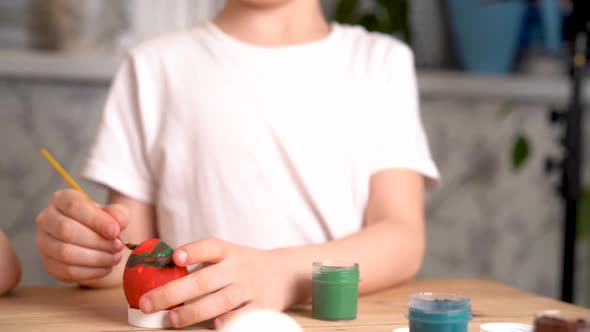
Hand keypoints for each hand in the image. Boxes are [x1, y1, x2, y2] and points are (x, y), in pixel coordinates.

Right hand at [35, 189, 127, 282]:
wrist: (94, 240)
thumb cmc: (102, 222)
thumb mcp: (113, 212)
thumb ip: (118, 214)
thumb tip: (119, 223)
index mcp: (62, 199)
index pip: (74, 206)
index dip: (96, 219)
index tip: (115, 230)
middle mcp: (47, 219)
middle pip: (66, 230)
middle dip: (97, 241)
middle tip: (118, 246)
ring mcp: (44, 243)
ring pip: (65, 253)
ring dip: (96, 258)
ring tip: (115, 257)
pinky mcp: (49, 264)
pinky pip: (68, 271)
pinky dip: (92, 271)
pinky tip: (107, 267)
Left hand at [137, 238, 296, 328]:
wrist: (282, 274)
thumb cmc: (241, 266)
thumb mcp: (225, 256)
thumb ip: (198, 263)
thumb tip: (154, 275)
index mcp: (226, 253)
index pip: (210, 247)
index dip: (193, 251)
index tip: (176, 257)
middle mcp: (237, 269)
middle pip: (204, 280)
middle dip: (173, 292)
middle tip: (149, 303)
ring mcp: (248, 289)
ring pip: (221, 300)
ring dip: (195, 311)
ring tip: (173, 319)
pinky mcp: (259, 307)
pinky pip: (243, 315)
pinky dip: (230, 320)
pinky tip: (215, 325)